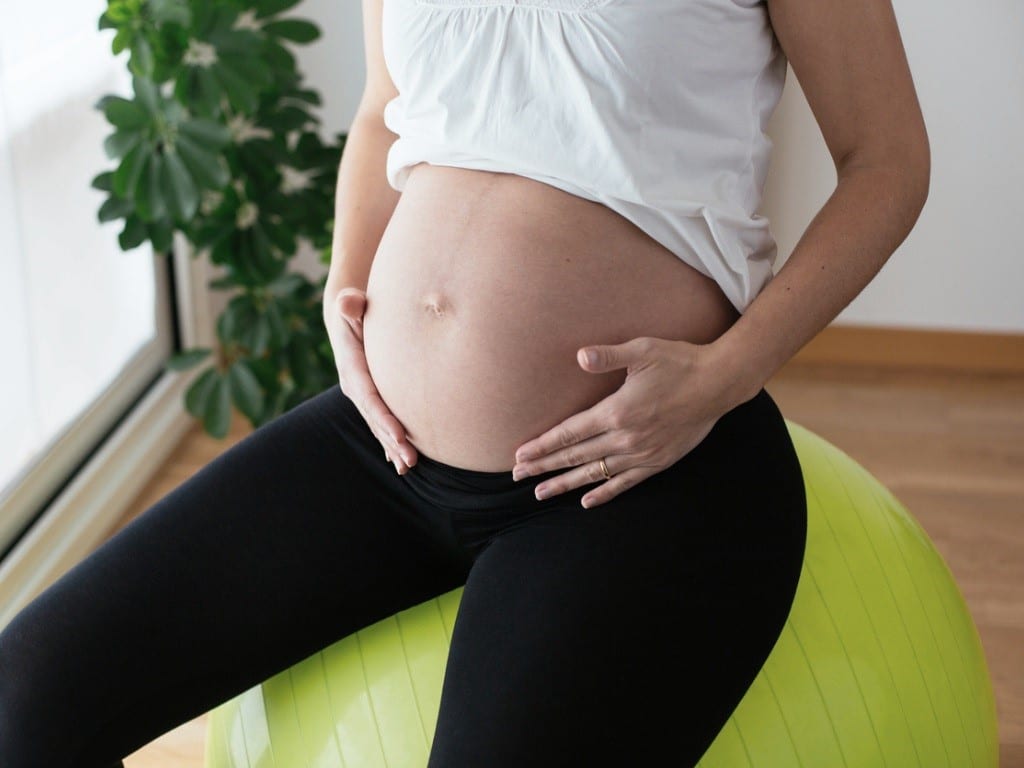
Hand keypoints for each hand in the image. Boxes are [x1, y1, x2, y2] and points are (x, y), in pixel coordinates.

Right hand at [329, 287, 417, 474]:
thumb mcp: (351, 306)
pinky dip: (389, 443)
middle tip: (411, 460)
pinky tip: (399, 462)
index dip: (384, 418)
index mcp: (352, 368)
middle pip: (375, 418)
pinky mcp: (371, 399)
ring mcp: (362, 396)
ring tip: (409, 466)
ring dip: (392, 447)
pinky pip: (380, 423)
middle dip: (392, 441)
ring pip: (378, 425)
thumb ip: (351, 304)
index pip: (370, 398)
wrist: (348, 320)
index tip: (401, 435)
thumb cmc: (356, 310)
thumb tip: (347, 301)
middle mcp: (354, 387)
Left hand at [511, 336, 740, 507]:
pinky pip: (625, 483)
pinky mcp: (658, 462)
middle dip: (544, 467)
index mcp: (617, 412)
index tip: (520, 455)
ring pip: (595, 473)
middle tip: (518, 476)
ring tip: (541, 493)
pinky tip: (586, 501)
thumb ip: (608, 356)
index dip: (543, 445)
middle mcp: (626, 438)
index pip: (570, 434)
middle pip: (576, 456)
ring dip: (566, 484)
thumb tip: (580, 356)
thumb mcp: (643, 350)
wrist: (719, 383)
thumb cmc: (679, 361)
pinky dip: (605, 493)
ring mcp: (642, 453)